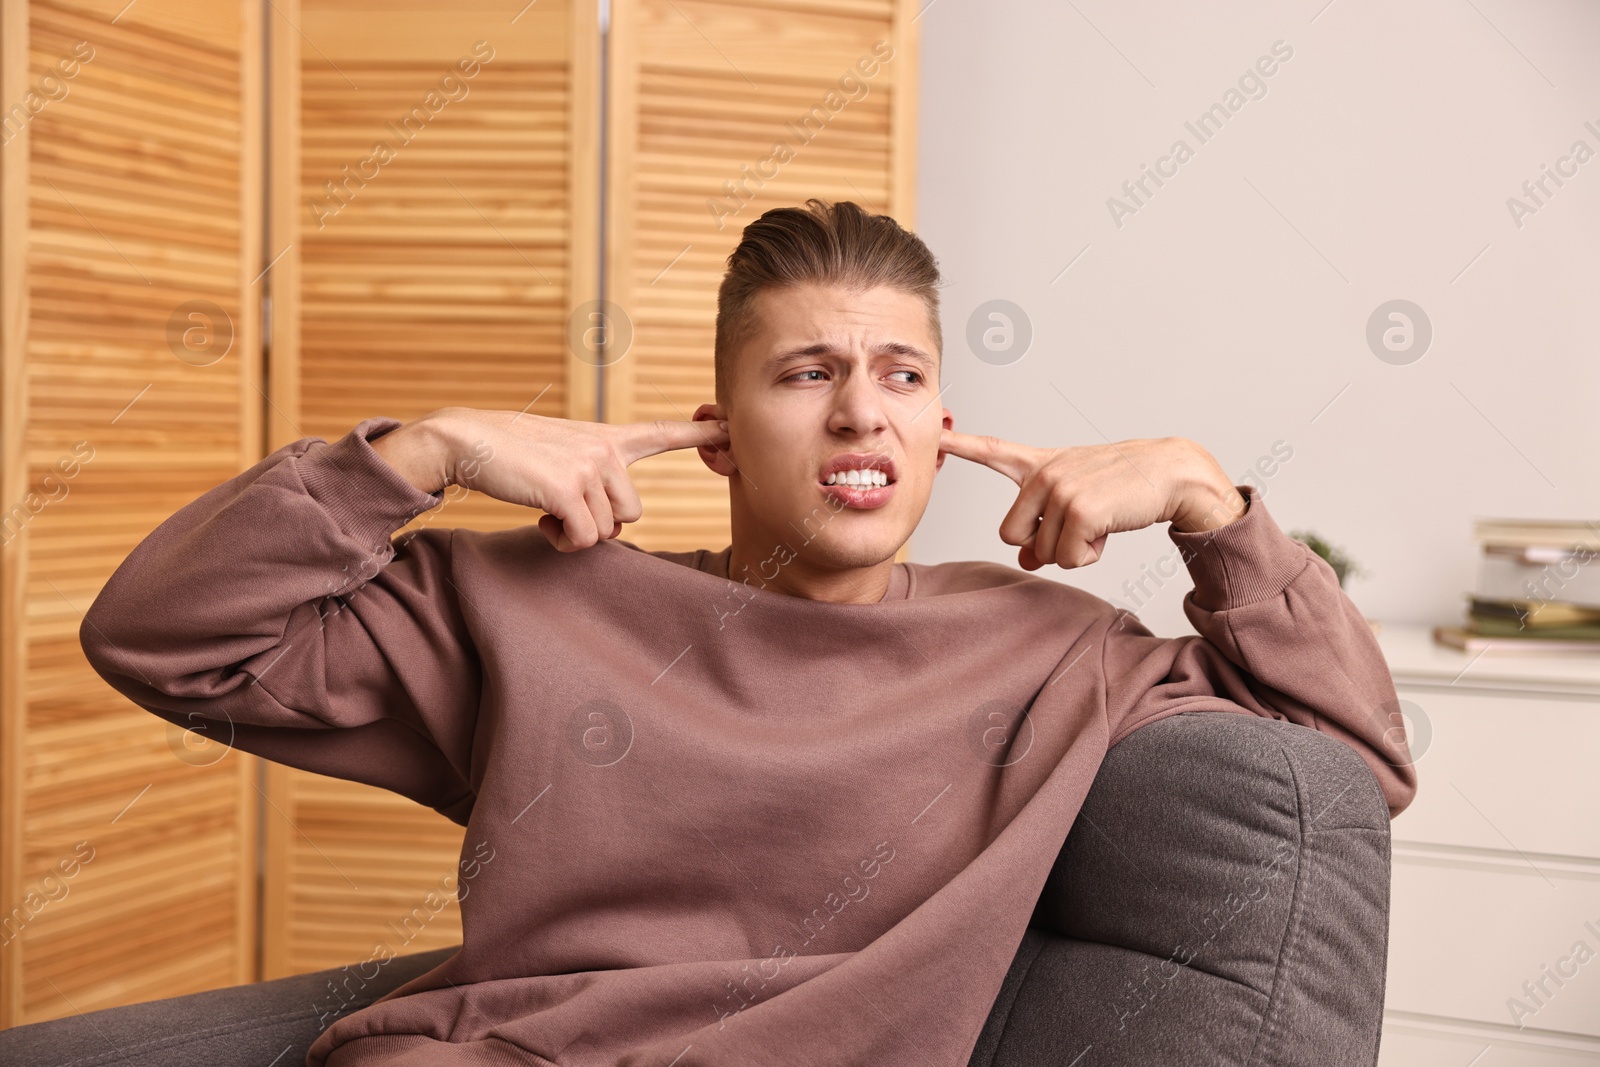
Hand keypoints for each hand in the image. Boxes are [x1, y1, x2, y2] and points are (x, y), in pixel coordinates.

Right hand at [386, 407, 730, 551]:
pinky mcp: (569, 489)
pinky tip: (540, 519)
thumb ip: (596, 478)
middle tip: (563, 509)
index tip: (728, 428)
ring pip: (608, 530)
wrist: (469, 442)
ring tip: (548, 510)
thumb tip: (613, 525)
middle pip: (631, 514)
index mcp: (606, 437)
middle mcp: (605, 449)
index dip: (698, 434)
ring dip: (577, 532)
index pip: (661, 433)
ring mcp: (589, 467)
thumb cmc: (514, 456)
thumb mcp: (563, 455)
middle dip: (599, 522)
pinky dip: (562, 541)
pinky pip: (585, 540)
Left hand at [936, 431, 1243, 569]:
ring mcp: (1060, 489)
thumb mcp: (1078, 504)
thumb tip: (1024, 560)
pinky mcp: (1079, 509)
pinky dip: (1090, 555)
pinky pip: (1068, 559)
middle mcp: (1045, 473)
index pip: (993, 450)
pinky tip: (1109, 529)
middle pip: (1012, 535)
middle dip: (1043, 544)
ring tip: (1100, 522)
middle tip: (1079, 526)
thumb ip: (1043, 528)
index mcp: (1042, 464)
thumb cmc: (1123, 487)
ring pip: (1043, 553)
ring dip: (1074, 550)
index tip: (934, 434)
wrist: (1171, 474)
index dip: (960, 445)